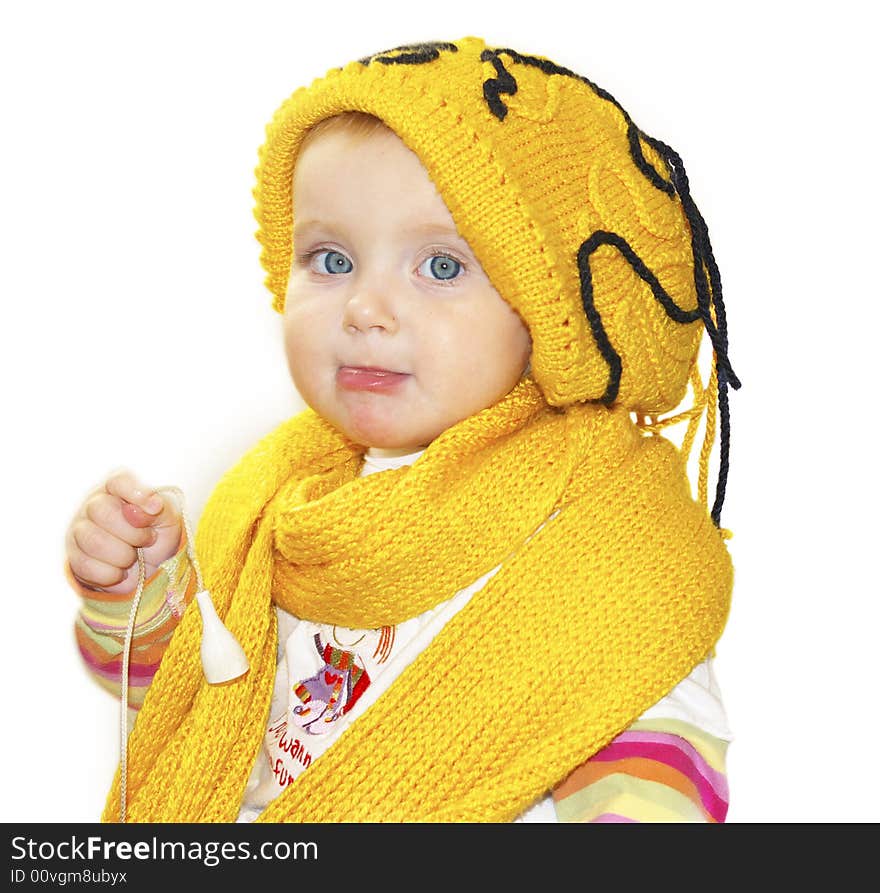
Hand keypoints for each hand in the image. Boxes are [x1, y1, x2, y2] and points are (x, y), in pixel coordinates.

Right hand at [65, 469, 182, 593]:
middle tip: (147, 539)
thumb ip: (158, 509)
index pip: (119, 480)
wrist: (147, 568)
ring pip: (94, 541)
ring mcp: (80, 529)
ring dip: (123, 555)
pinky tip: (120, 570)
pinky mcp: (74, 556)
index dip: (136, 492)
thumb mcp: (168, 519)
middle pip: (101, 511)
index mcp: (119, 487)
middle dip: (133, 533)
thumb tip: (135, 511)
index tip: (156, 507)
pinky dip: (111, 574)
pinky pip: (87, 566)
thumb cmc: (157, 534)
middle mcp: (94, 503)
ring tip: (133, 556)